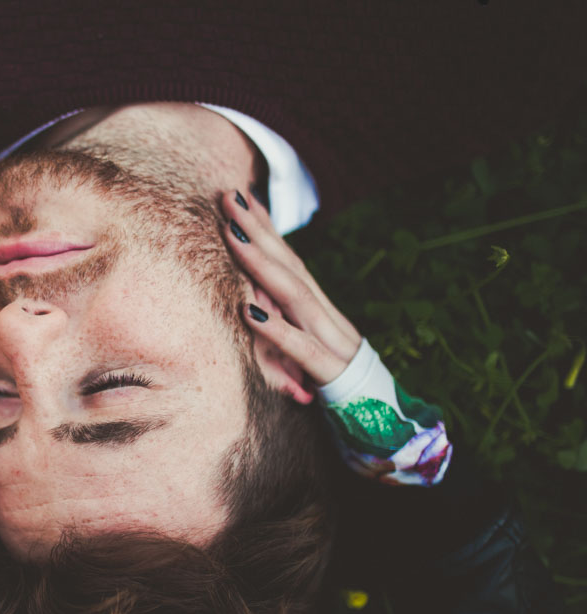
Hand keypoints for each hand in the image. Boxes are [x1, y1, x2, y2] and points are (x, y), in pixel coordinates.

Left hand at [218, 189, 361, 386]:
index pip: (290, 258)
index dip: (267, 227)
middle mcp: (326, 315)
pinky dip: (275, 329)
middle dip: (258, 230)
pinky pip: (301, 349)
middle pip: (289, 265)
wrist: (385, 417)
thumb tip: (249, 299)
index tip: (241, 197)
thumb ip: (285, 322)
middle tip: (228, 197)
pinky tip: (248, 312)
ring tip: (233, 237)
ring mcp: (331, 340)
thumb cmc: (335, 380)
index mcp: (319, 308)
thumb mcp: (306, 345)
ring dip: (261, 265)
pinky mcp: (331, 372)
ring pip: (294, 296)